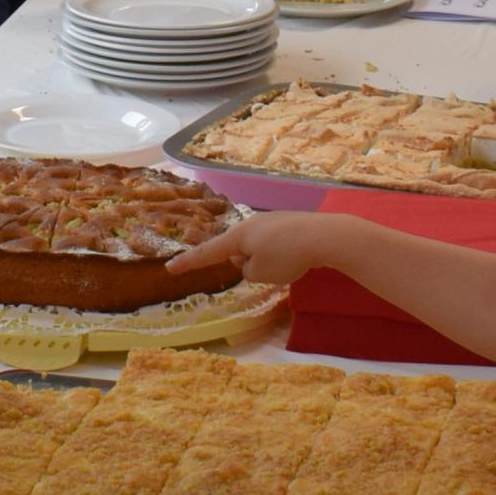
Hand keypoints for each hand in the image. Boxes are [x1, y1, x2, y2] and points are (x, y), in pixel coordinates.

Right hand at [164, 208, 344, 291]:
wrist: (325, 236)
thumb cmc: (286, 256)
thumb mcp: (260, 273)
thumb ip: (247, 270)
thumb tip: (251, 262)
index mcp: (238, 236)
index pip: (207, 253)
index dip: (188, 263)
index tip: (170, 269)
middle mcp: (250, 224)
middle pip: (236, 249)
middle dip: (245, 262)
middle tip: (269, 269)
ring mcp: (270, 221)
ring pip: (257, 248)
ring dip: (266, 260)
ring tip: (287, 264)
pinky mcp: (288, 224)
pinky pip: (275, 245)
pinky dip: (281, 255)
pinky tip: (297, 257)